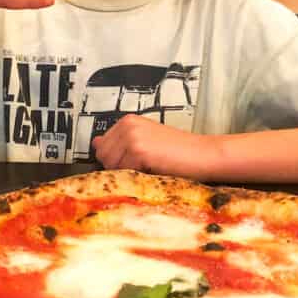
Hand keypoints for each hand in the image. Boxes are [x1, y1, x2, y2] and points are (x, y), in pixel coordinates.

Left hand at [91, 115, 220, 179]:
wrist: (202, 154)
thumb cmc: (177, 151)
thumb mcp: (145, 140)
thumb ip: (120, 141)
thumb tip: (95, 143)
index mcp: (128, 121)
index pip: (102, 147)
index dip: (116, 159)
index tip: (134, 161)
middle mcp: (127, 125)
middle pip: (103, 157)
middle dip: (119, 167)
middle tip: (144, 165)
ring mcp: (132, 137)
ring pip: (112, 167)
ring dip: (128, 172)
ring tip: (149, 167)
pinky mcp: (139, 151)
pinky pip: (124, 173)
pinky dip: (137, 177)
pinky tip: (154, 169)